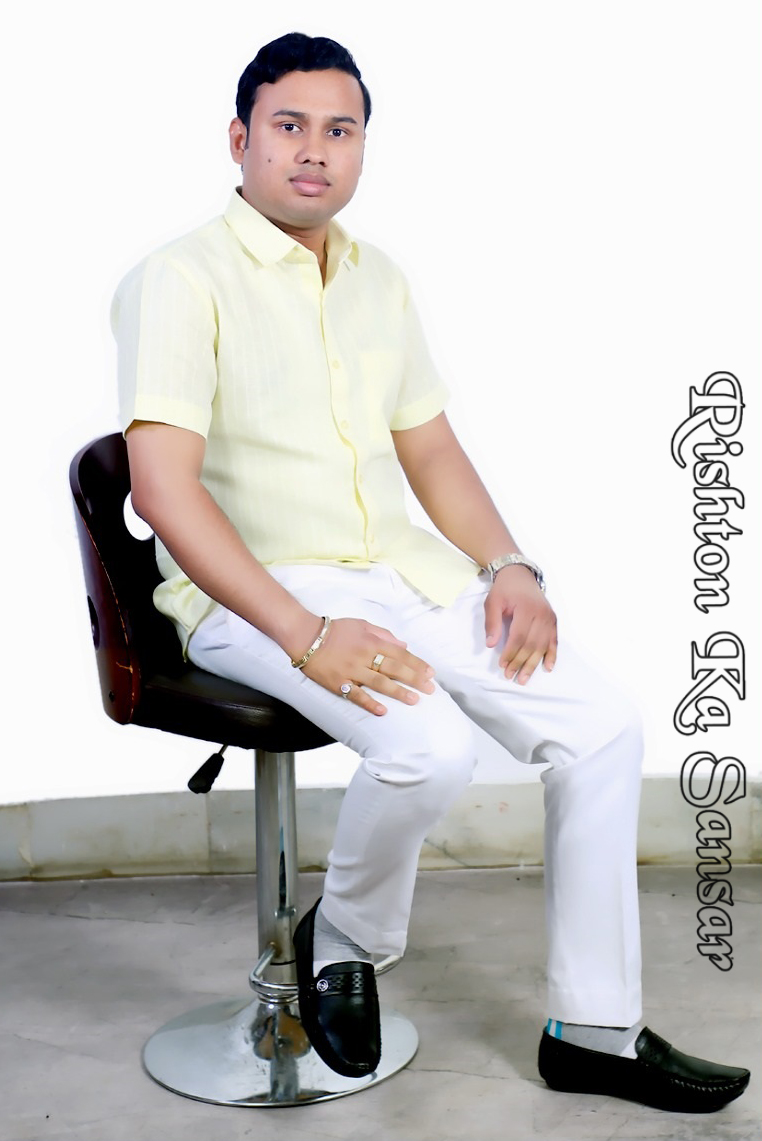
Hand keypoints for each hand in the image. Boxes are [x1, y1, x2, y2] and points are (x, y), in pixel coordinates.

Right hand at [300, 617, 435, 715]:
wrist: (306, 637)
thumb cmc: (335, 630)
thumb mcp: (362, 624)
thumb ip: (383, 634)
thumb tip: (403, 645)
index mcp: (371, 641)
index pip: (400, 653)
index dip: (417, 664)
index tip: (430, 673)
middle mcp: (364, 656)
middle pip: (394, 669)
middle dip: (415, 679)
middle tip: (430, 689)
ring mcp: (352, 671)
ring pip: (379, 683)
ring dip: (398, 692)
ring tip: (414, 700)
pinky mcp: (338, 683)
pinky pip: (356, 695)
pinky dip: (369, 704)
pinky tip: (383, 711)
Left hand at [484, 566, 557, 683]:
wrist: (520, 575)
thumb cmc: (505, 589)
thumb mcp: (493, 602)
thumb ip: (492, 622)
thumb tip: (491, 644)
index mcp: (527, 609)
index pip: (519, 637)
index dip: (511, 653)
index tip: (502, 665)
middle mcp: (542, 614)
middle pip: (532, 644)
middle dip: (521, 662)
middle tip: (511, 676)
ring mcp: (550, 618)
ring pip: (543, 645)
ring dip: (534, 664)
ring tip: (524, 678)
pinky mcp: (553, 621)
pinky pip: (554, 641)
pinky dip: (551, 655)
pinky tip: (547, 667)